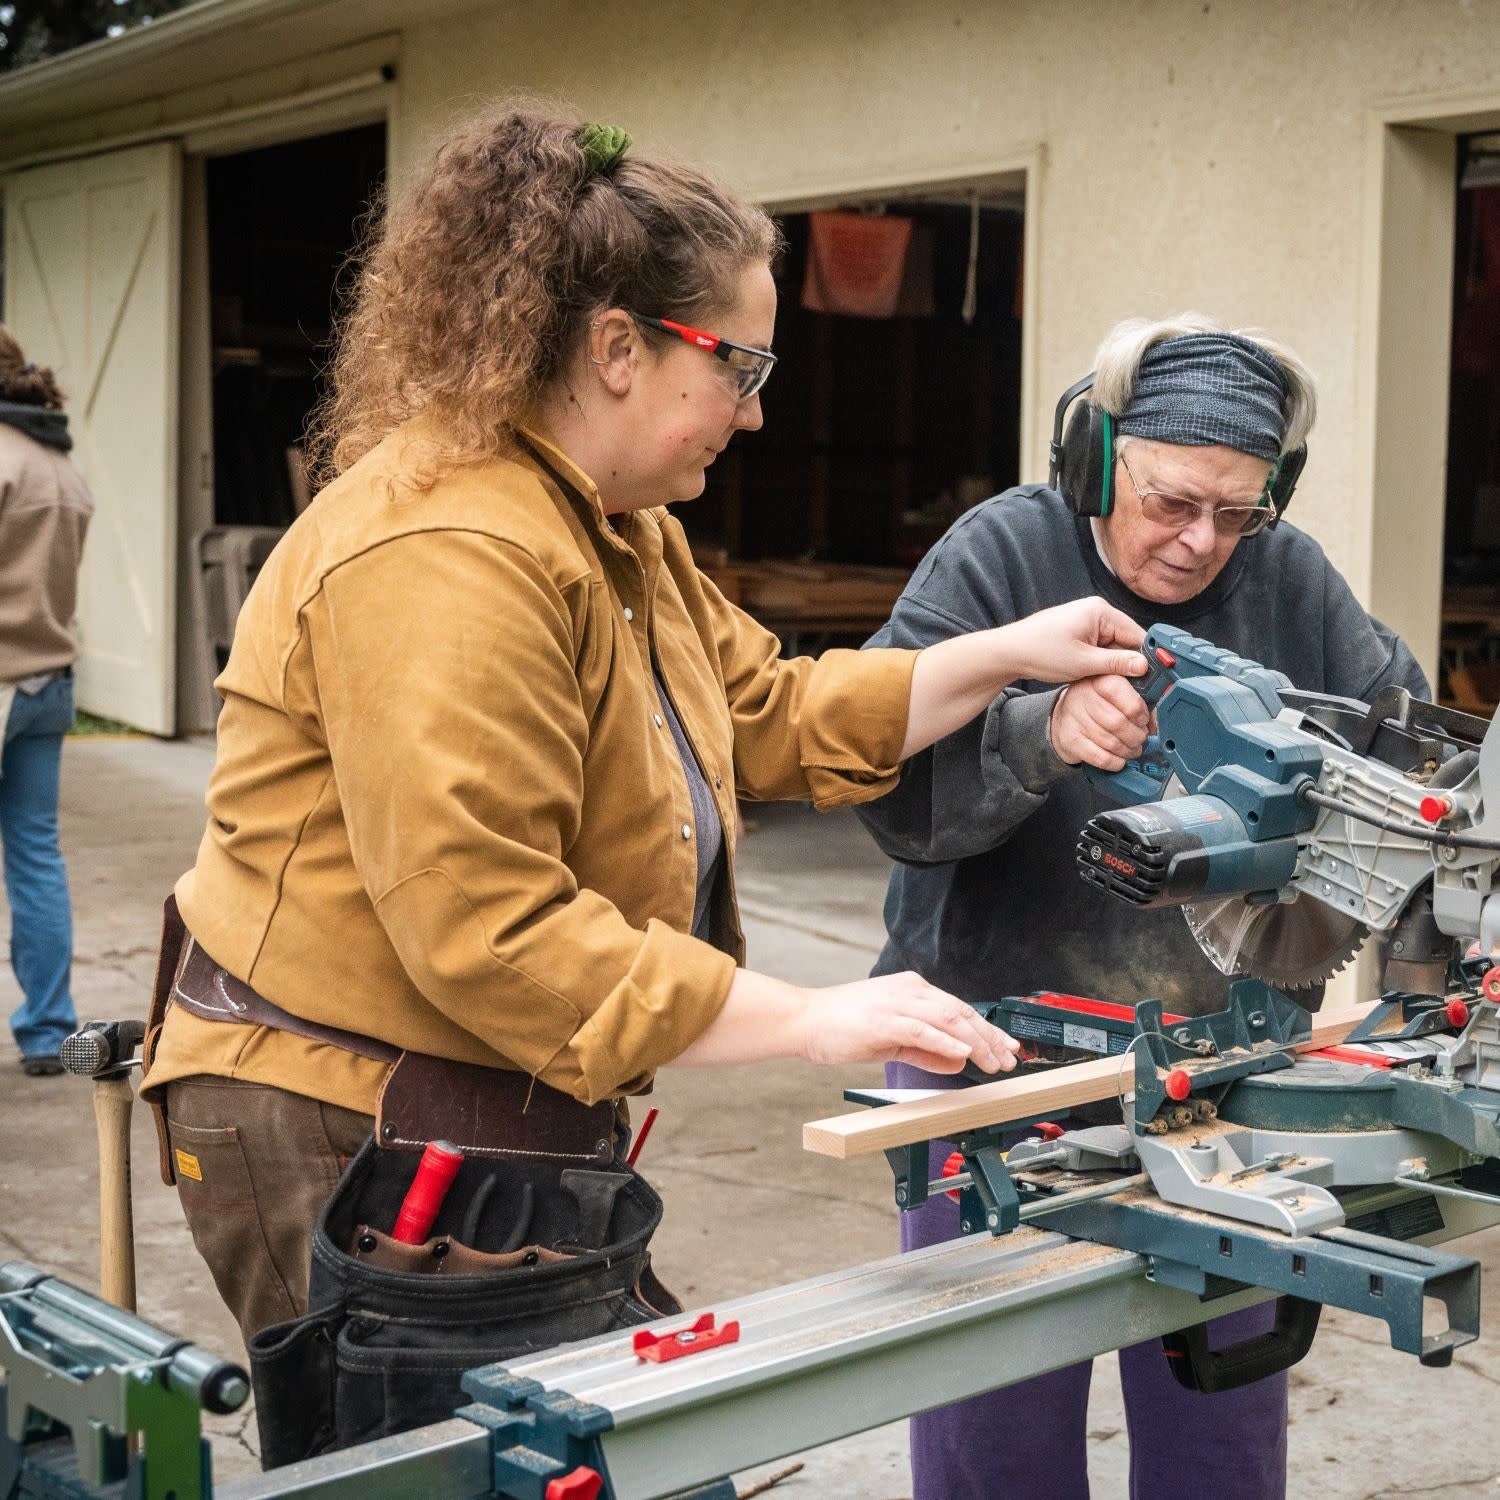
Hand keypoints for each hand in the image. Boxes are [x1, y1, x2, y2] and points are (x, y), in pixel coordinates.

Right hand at [795, 972, 1020, 1074]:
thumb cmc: (841, 1028)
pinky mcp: (884, 1020)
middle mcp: (909, 990)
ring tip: (994, 1062)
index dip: (986, 1029)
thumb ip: (925, 1050)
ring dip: (977, 1042)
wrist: (803, 1020)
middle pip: (961, 1011)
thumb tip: (958, 1060)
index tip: (1006, 1047)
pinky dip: (947, 1041)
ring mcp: (896, 1003)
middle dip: (990, 1037)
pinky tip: (965, 1054)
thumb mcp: (891, 1039)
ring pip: (949, 1019)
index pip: (959, 1009)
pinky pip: (923, 1030)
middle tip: (1010, 1058)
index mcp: (911, 989)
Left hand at [996, 597, 1147, 685]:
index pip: (1137, 634)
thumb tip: (1144, 666)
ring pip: (1112, 647)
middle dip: (1127, 663)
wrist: (1008, 652)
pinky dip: (1099, 663)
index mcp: (1100, 612)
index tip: (1155, 678)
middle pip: (1126, 641)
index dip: (1147, 657)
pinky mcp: (1078, 633)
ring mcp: (1086, 622)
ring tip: (1109, 682)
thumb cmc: (1040, 652)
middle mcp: (1096, 612)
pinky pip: (1099, 648)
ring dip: (1112, 665)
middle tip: (1134, 687)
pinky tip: (1095, 676)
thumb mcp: (1083, 662)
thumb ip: (1116, 663)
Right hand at [1050, 674, 1151, 770]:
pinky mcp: (1070, 740)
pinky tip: (1120, 759)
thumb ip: (1135, 701)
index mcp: (1097, 680)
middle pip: (1117, 722)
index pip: (1117, 690)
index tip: (1144, 719)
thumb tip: (1155, 722)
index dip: (1136, 708)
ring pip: (1111, 742)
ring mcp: (1073, 719)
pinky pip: (1100, 757)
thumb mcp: (1113, 694)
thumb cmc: (1096, 705)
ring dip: (1128, 750)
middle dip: (1136, 735)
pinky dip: (1116, 762)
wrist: (1064, 719)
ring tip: (1133, 749)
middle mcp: (1082, 697)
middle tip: (1141, 738)